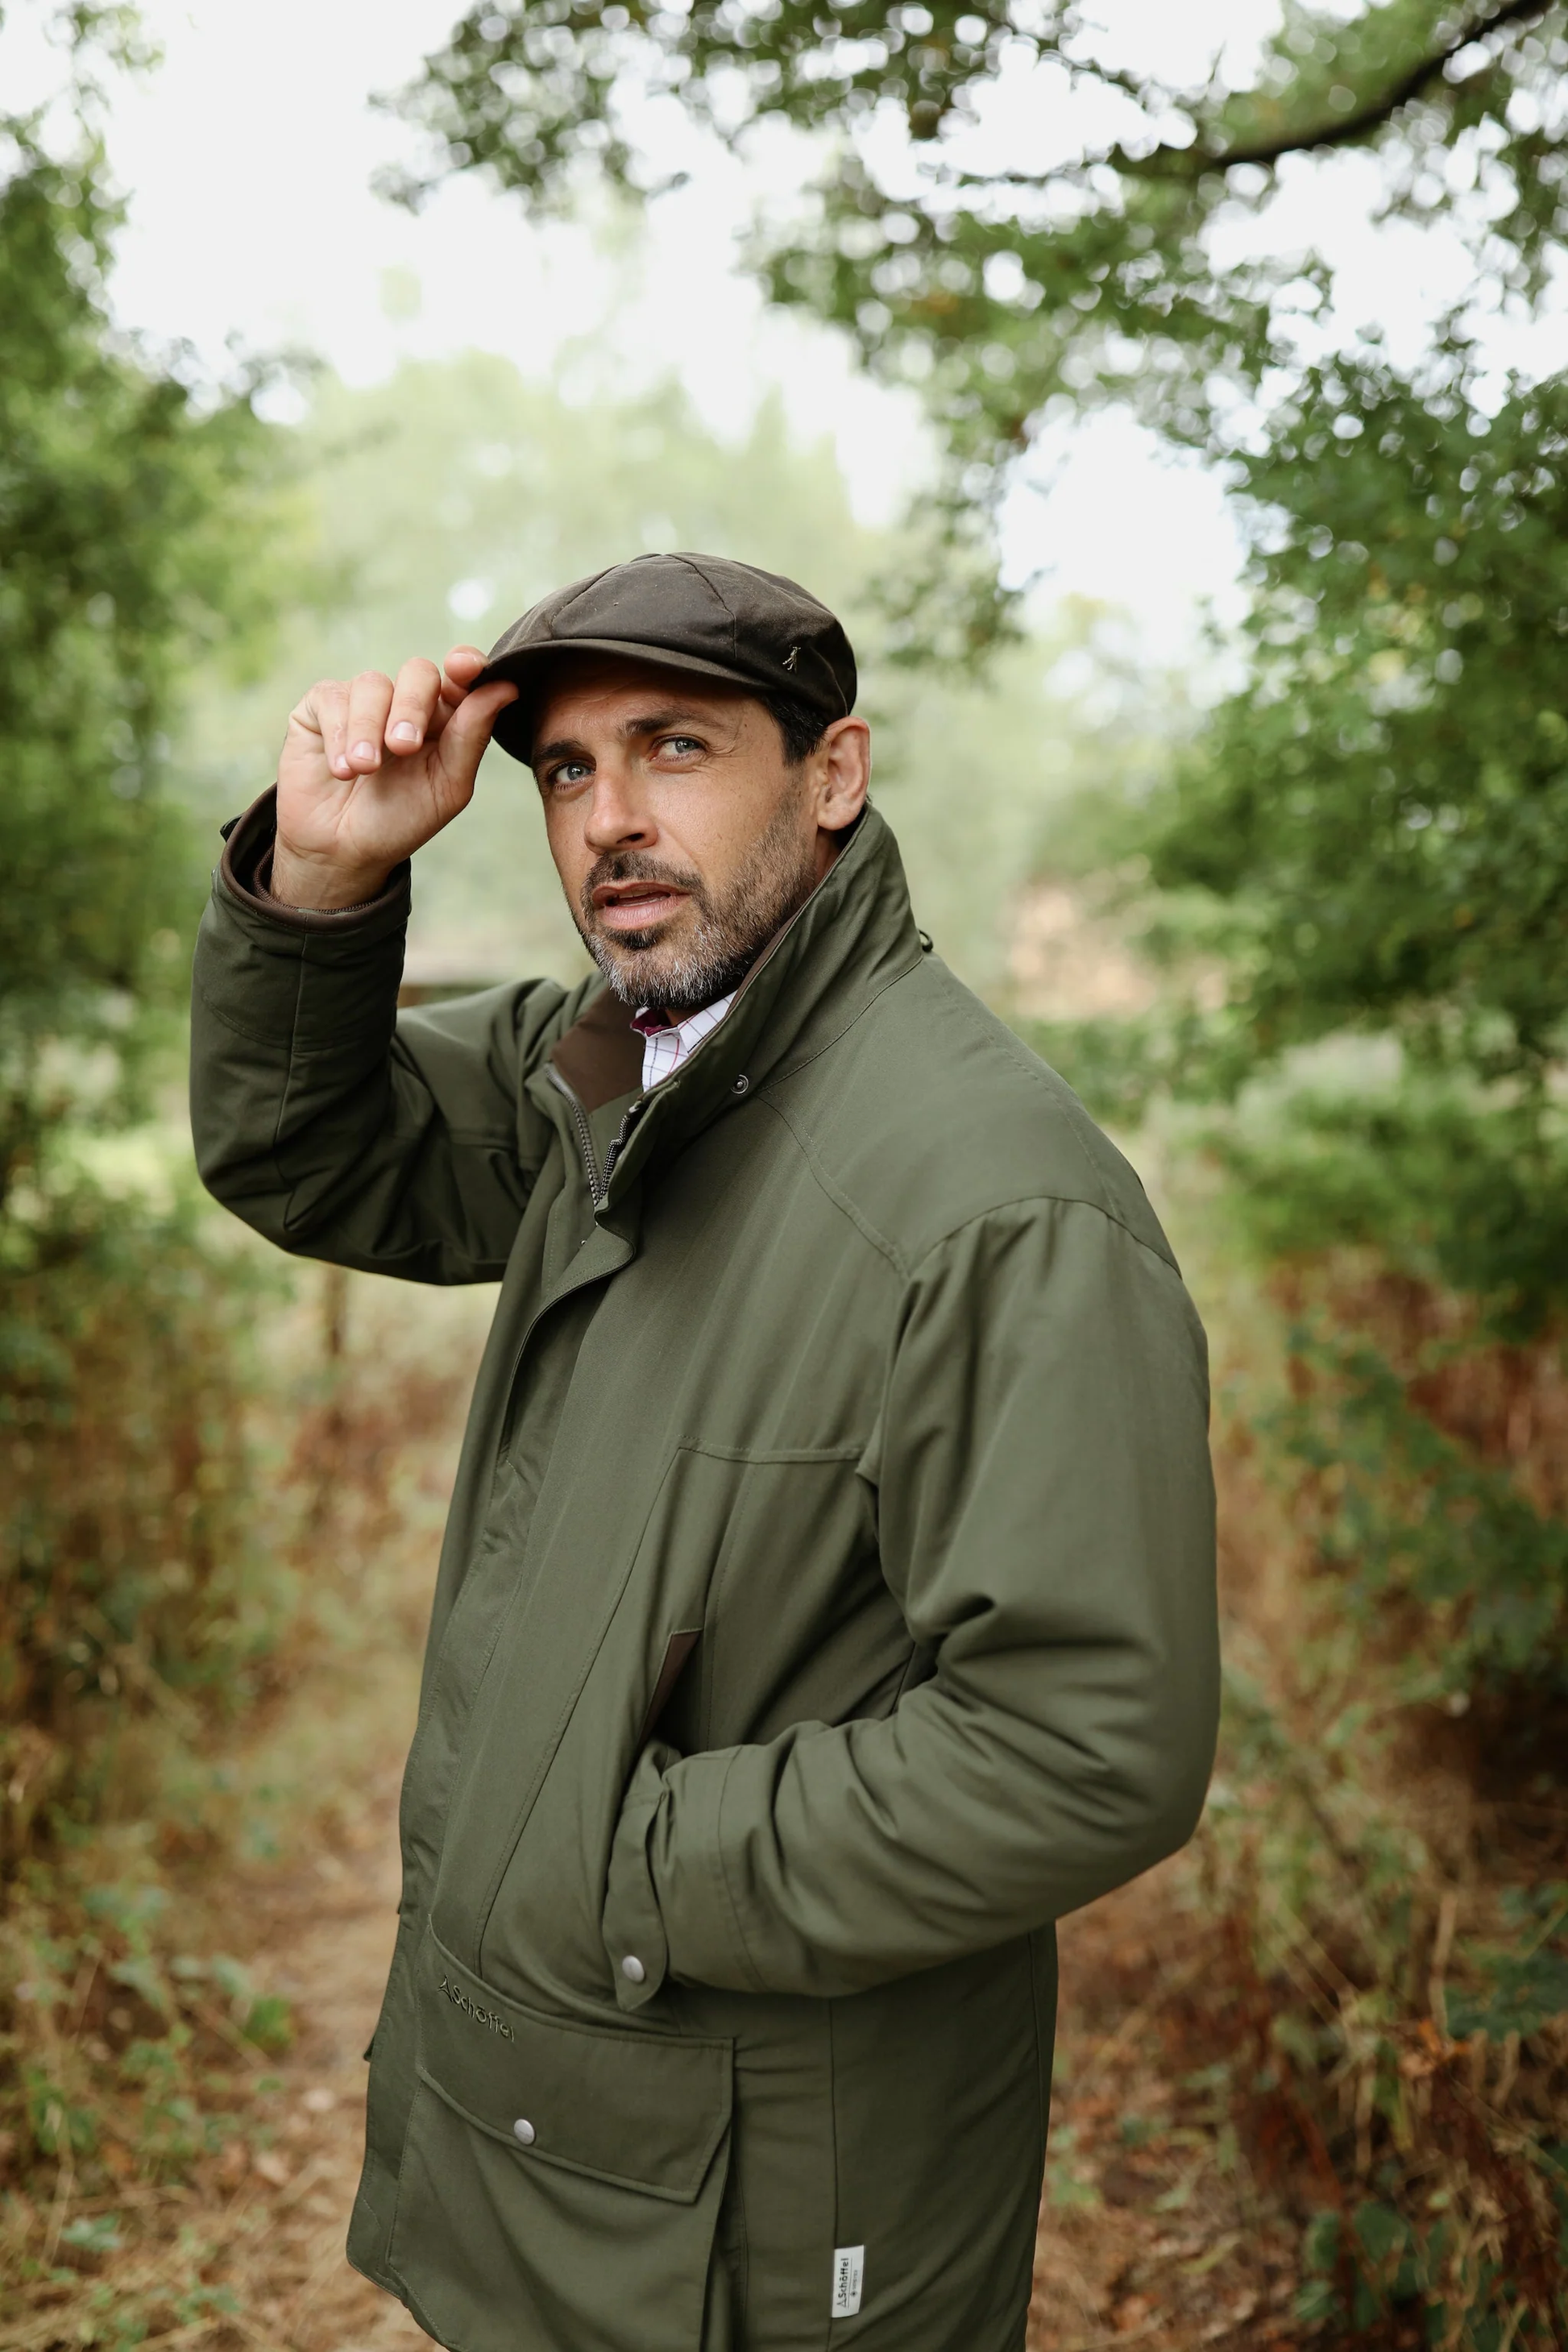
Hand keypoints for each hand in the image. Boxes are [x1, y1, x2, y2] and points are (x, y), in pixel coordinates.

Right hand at [270, 647, 517, 908]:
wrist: (343, 851)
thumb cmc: (401, 819)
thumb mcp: (446, 785)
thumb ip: (472, 736)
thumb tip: (506, 687)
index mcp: (444, 718)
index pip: (461, 676)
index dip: (466, 665)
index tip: (466, 668)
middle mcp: (404, 702)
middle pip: (418, 673)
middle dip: (413, 707)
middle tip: (404, 748)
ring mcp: (362, 701)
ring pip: (373, 684)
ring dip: (369, 729)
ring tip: (363, 770)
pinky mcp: (321, 706)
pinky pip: (332, 697)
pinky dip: (338, 734)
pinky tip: (341, 770)